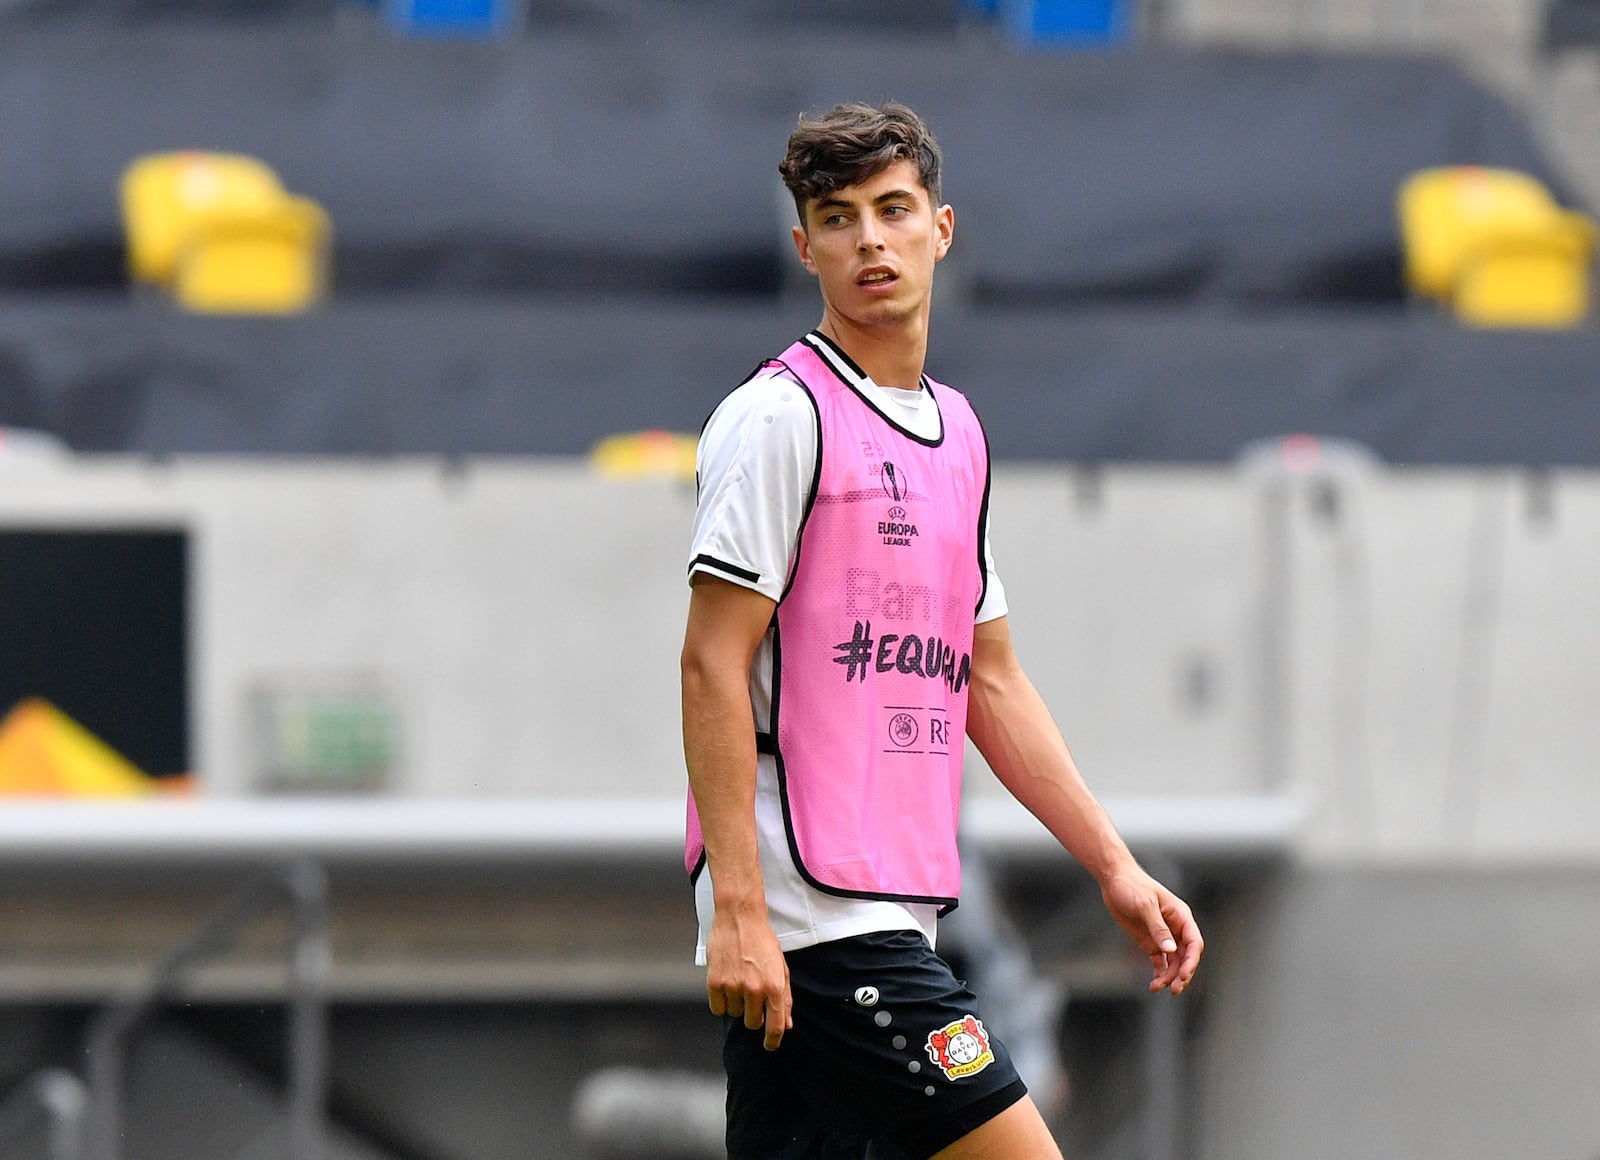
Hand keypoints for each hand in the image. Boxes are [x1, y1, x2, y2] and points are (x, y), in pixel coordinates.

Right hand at [705, 907, 792, 1049]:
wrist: (739, 917)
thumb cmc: (762, 940)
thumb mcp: (781, 967)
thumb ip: (785, 998)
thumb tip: (787, 1024)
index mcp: (774, 986)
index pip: (775, 1026)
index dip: (773, 1041)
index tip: (770, 1045)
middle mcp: (754, 988)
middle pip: (752, 1023)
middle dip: (753, 1015)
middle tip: (752, 996)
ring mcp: (733, 986)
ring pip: (734, 1014)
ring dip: (737, 1003)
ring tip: (739, 980)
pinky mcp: (715, 981)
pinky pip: (717, 1007)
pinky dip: (721, 1001)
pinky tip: (726, 984)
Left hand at [1099, 867, 1204, 994]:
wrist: (1114, 880)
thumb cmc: (1132, 886)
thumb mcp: (1145, 906)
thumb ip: (1158, 928)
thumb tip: (1171, 950)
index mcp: (1181, 916)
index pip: (1194, 943)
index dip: (1192, 961)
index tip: (1184, 974)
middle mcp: (1176, 929)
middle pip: (1186, 957)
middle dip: (1182, 973)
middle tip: (1174, 988)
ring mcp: (1163, 936)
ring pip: (1174, 962)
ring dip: (1170, 976)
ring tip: (1159, 987)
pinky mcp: (1150, 942)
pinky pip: (1160, 962)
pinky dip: (1159, 974)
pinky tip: (1154, 984)